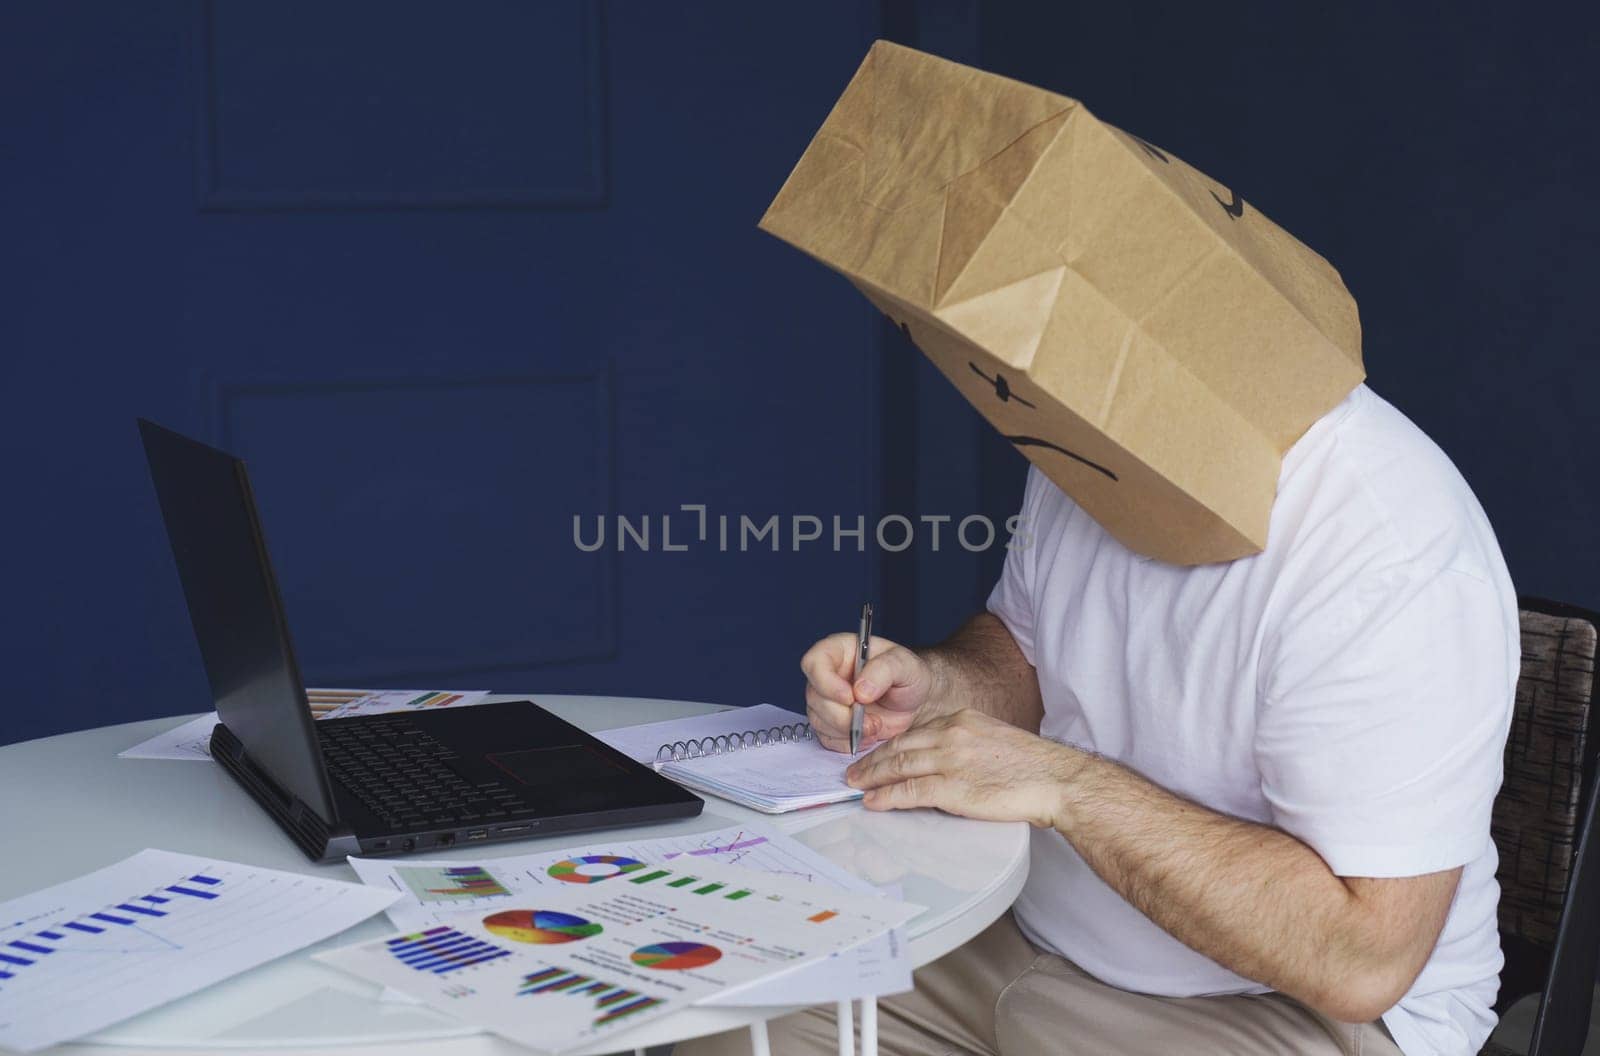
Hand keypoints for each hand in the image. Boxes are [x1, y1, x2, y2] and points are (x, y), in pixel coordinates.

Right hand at [801, 633, 939, 752]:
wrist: (914, 701)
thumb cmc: (907, 674)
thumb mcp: (905, 664)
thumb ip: (884, 670)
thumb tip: (860, 690)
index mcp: (839, 651)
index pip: (814, 662)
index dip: (826, 682)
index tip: (850, 698)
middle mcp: (827, 675)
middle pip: (814, 696)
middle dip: (843, 715)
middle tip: (872, 722)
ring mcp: (826, 701)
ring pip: (818, 720)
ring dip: (847, 730)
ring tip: (875, 727)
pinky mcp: (830, 724)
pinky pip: (826, 738)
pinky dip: (847, 742)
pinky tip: (868, 736)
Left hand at [844, 709, 1080, 827]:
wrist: (1055, 779)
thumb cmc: (1031, 766)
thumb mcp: (993, 738)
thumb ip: (965, 744)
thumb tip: (943, 761)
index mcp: (961, 719)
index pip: (915, 732)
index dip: (890, 745)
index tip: (876, 755)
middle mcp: (951, 734)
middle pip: (900, 747)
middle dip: (872, 760)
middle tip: (853, 771)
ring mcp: (950, 760)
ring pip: (898, 766)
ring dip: (872, 777)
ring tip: (856, 786)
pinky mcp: (953, 788)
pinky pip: (909, 791)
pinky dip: (886, 796)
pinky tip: (873, 801)